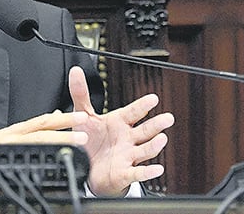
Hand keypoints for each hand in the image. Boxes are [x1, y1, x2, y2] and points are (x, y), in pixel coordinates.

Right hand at [0, 110, 89, 190]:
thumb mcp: (8, 141)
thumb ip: (30, 133)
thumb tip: (51, 121)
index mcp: (17, 132)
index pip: (44, 121)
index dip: (64, 118)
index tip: (82, 116)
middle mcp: (12, 135)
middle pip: (42, 126)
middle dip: (65, 124)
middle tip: (85, 123)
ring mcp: (6, 146)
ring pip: (35, 139)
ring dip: (57, 138)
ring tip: (76, 141)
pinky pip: (21, 156)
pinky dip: (36, 154)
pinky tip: (48, 158)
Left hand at [68, 65, 174, 195]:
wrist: (87, 169)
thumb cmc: (90, 140)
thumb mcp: (84, 115)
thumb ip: (81, 93)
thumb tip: (76, 71)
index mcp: (119, 122)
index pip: (134, 112)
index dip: (143, 105)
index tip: (153, 98)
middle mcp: (127, 138)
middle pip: (145, 130)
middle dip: (157, 124)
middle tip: (168, 118)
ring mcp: (128, 156)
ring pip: (145, 150)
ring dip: (154, 145)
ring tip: (162, 139)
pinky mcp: (124, 173)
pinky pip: (138, 172)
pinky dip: (147, 172)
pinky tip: (157, 169)